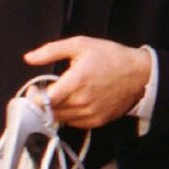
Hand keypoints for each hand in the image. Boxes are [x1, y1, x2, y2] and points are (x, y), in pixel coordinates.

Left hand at [24, 37, 152, 126]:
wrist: (139, 74)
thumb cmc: (111, 57)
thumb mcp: (80, 45)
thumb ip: (51, 51)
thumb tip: (29, 58)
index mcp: (76, 81)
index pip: (44, 100)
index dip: (33, 97)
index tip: (34, 89)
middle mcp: (82, 101)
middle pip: (49, 111)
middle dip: (43, 103)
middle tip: (46, 91)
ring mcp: (91, 113)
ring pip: (60, 119)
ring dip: (55, 110)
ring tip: (62, 95)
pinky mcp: (98, 121)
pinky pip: (74, 123)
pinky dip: (69, 115)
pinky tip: (74, 102)